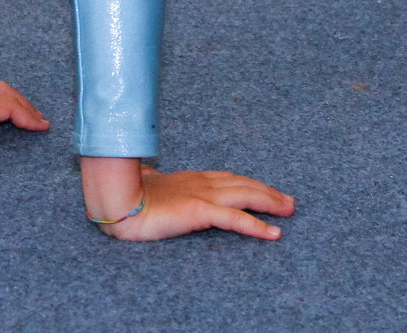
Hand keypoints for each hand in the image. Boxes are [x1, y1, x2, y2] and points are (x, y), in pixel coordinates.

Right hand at [89, 162, 294, 241]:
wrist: (117, 201)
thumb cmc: (126, 194)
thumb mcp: (146, 185)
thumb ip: (153, 181)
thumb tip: (147, 173)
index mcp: (190, 179)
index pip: (228, 179)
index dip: (249, 184)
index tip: (264, 190)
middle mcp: (201, 183)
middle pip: (244, 184)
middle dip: (268, 192)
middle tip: (288, 201)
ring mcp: (202, 195)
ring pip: (247, 196)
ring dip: (271, 203)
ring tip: (289, 210)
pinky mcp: (200, 210)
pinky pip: (235, 219)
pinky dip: (257, 226)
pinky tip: (273, 233)